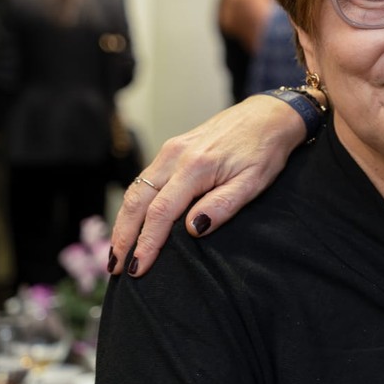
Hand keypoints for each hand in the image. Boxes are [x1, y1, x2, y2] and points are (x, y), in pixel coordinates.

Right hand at [109, 94, 308, 274]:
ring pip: (135, 190)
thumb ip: (223, 204)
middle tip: (115, 268)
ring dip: (123, 222)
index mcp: (196, 166)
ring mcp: (170, 150)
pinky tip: (132, 222)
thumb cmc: (265, 150)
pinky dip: (133, 204)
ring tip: (117, 251)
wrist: (268, 115)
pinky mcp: (171, 149)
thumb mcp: (254, 182)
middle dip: (123, 237)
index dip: (146, 243)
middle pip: (137, 202)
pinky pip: (144, 180)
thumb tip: (193, 229)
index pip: (160, 212)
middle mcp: (175, 156)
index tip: (136, 268)